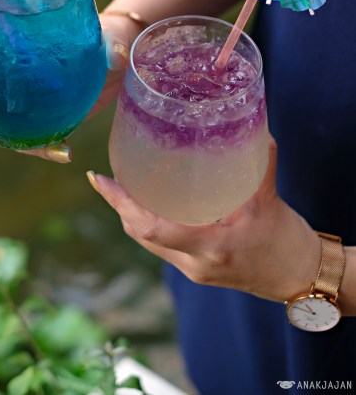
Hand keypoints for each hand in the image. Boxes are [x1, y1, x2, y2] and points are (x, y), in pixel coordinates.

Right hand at [0, 12, 139, 159]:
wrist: (121, 58)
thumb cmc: (108, 36)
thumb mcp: (110, 36)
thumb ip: (111, 45)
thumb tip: (114, 56)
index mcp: (12, 33)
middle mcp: (6, 65)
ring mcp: (19, 93)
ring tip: (17, 156)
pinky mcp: (38, 115)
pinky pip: (28, 136)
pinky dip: (41, 148)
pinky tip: (64, 152)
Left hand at [87, 139, 321, 301]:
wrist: (297, 276)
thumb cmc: (284, 240)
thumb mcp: (270, 197)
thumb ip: (259, 158)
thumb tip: (249, 120)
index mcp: (209, 245)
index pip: (151, 228)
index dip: (120, 202)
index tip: (100, 179)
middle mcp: (193, 262)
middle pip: (140, 234)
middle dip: (119, 204)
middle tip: (106, 175)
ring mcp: (192, 270)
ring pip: (147, 242)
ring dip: (132, 214)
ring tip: (120, 184)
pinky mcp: (194, 270)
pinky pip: (161, 246)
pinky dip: (150, 223)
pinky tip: (150, 202)